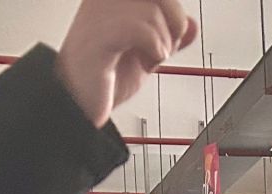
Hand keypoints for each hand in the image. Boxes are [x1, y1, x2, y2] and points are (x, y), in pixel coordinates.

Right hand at [55, 0, 197, 127]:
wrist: (80, 106)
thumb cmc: (105, 79)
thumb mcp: (147, 54)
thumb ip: (169, 37)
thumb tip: (192, 25)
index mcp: (115, 0)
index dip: (173, 12)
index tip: (167, 36)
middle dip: (173, 23)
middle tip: (162, 47)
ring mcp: (100, 13)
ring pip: (153, 10)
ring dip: (161, 43)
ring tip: (147, 60)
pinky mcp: (99, 34)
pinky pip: (141, 28)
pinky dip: (153, 50)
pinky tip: (143, 64)